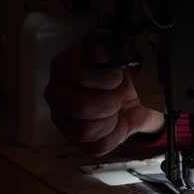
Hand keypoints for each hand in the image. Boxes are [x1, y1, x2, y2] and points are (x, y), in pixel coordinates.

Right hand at [45, 33, 163, 155]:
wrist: (138, 100)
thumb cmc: (123, 78)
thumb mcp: (120, 58)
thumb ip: (107, 49)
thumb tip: (99, 47)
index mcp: (62, 67)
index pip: (74, 75)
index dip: (104, 78)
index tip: (118, 75)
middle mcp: (55, 94)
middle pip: (78, 106)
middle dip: (108, 102)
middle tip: (118, 95)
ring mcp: (62, 120)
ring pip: (85, 130)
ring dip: (110, 118)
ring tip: (115, 109)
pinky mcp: (75, 142)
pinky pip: (96, 145)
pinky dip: (114, 134)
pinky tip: (115, 123)